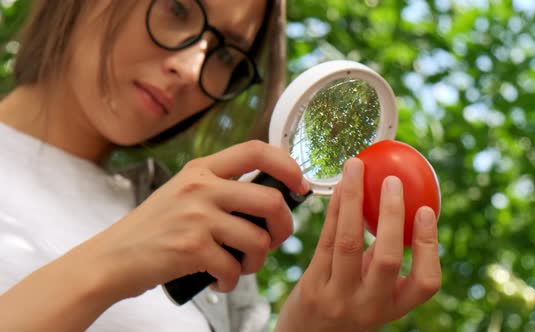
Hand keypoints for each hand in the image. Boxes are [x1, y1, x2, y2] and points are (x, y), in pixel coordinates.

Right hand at [78, 140, 307, 299]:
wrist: (111, 258)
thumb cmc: (153, 228)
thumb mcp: (184, 192)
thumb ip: (220, 188)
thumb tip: (270, 201)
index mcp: (202, 169)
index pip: (255, 150)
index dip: (287, 164)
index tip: (299, 184)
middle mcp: (201, 187)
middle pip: (270, 200)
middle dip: (283, 227)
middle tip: (274, 240)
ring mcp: (197, 217)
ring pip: (258, 240)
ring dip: (257, 261)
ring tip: (241, 266)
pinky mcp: (191, 248)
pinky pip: (234, 268)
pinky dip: (233, 280)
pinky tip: (220, 279)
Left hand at [275, 158, 440, 331]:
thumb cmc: (345, 305)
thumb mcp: (372, 291)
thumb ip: (382, 259)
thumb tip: (397, 206)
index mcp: (394, 307)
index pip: (426, 283)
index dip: (430, 246)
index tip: (426, 210)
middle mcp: (369, 306)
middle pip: (388, 259)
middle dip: (392, 215)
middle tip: (392, 180)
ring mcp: (338, 298)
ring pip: (348, 242)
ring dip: (353, 199)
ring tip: (356, 167)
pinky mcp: (312, 287)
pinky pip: (325, 240)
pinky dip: (333, 210)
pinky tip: (337, 188)